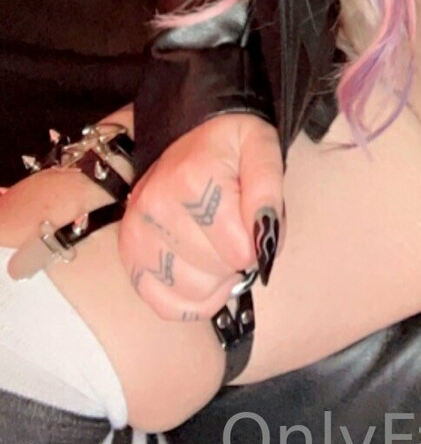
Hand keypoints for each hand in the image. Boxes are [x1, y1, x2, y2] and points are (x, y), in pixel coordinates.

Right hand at [118, 112, 283, 323]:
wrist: (189, 138)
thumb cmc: (229, 147)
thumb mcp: (261, 149)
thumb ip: (268, 192)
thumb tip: (264, 241)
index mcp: (191, 181)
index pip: (240, 250)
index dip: (256, 241)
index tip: (250, 218)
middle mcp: (154, 209)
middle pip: (217, 272)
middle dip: (235, 258)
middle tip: (232, 229)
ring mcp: (136, 236)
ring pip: (194, 293)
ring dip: (215, 279)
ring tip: (214, 244)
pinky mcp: (129, 258)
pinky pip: (167, 305)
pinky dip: (191, 298)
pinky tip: (198, 269)